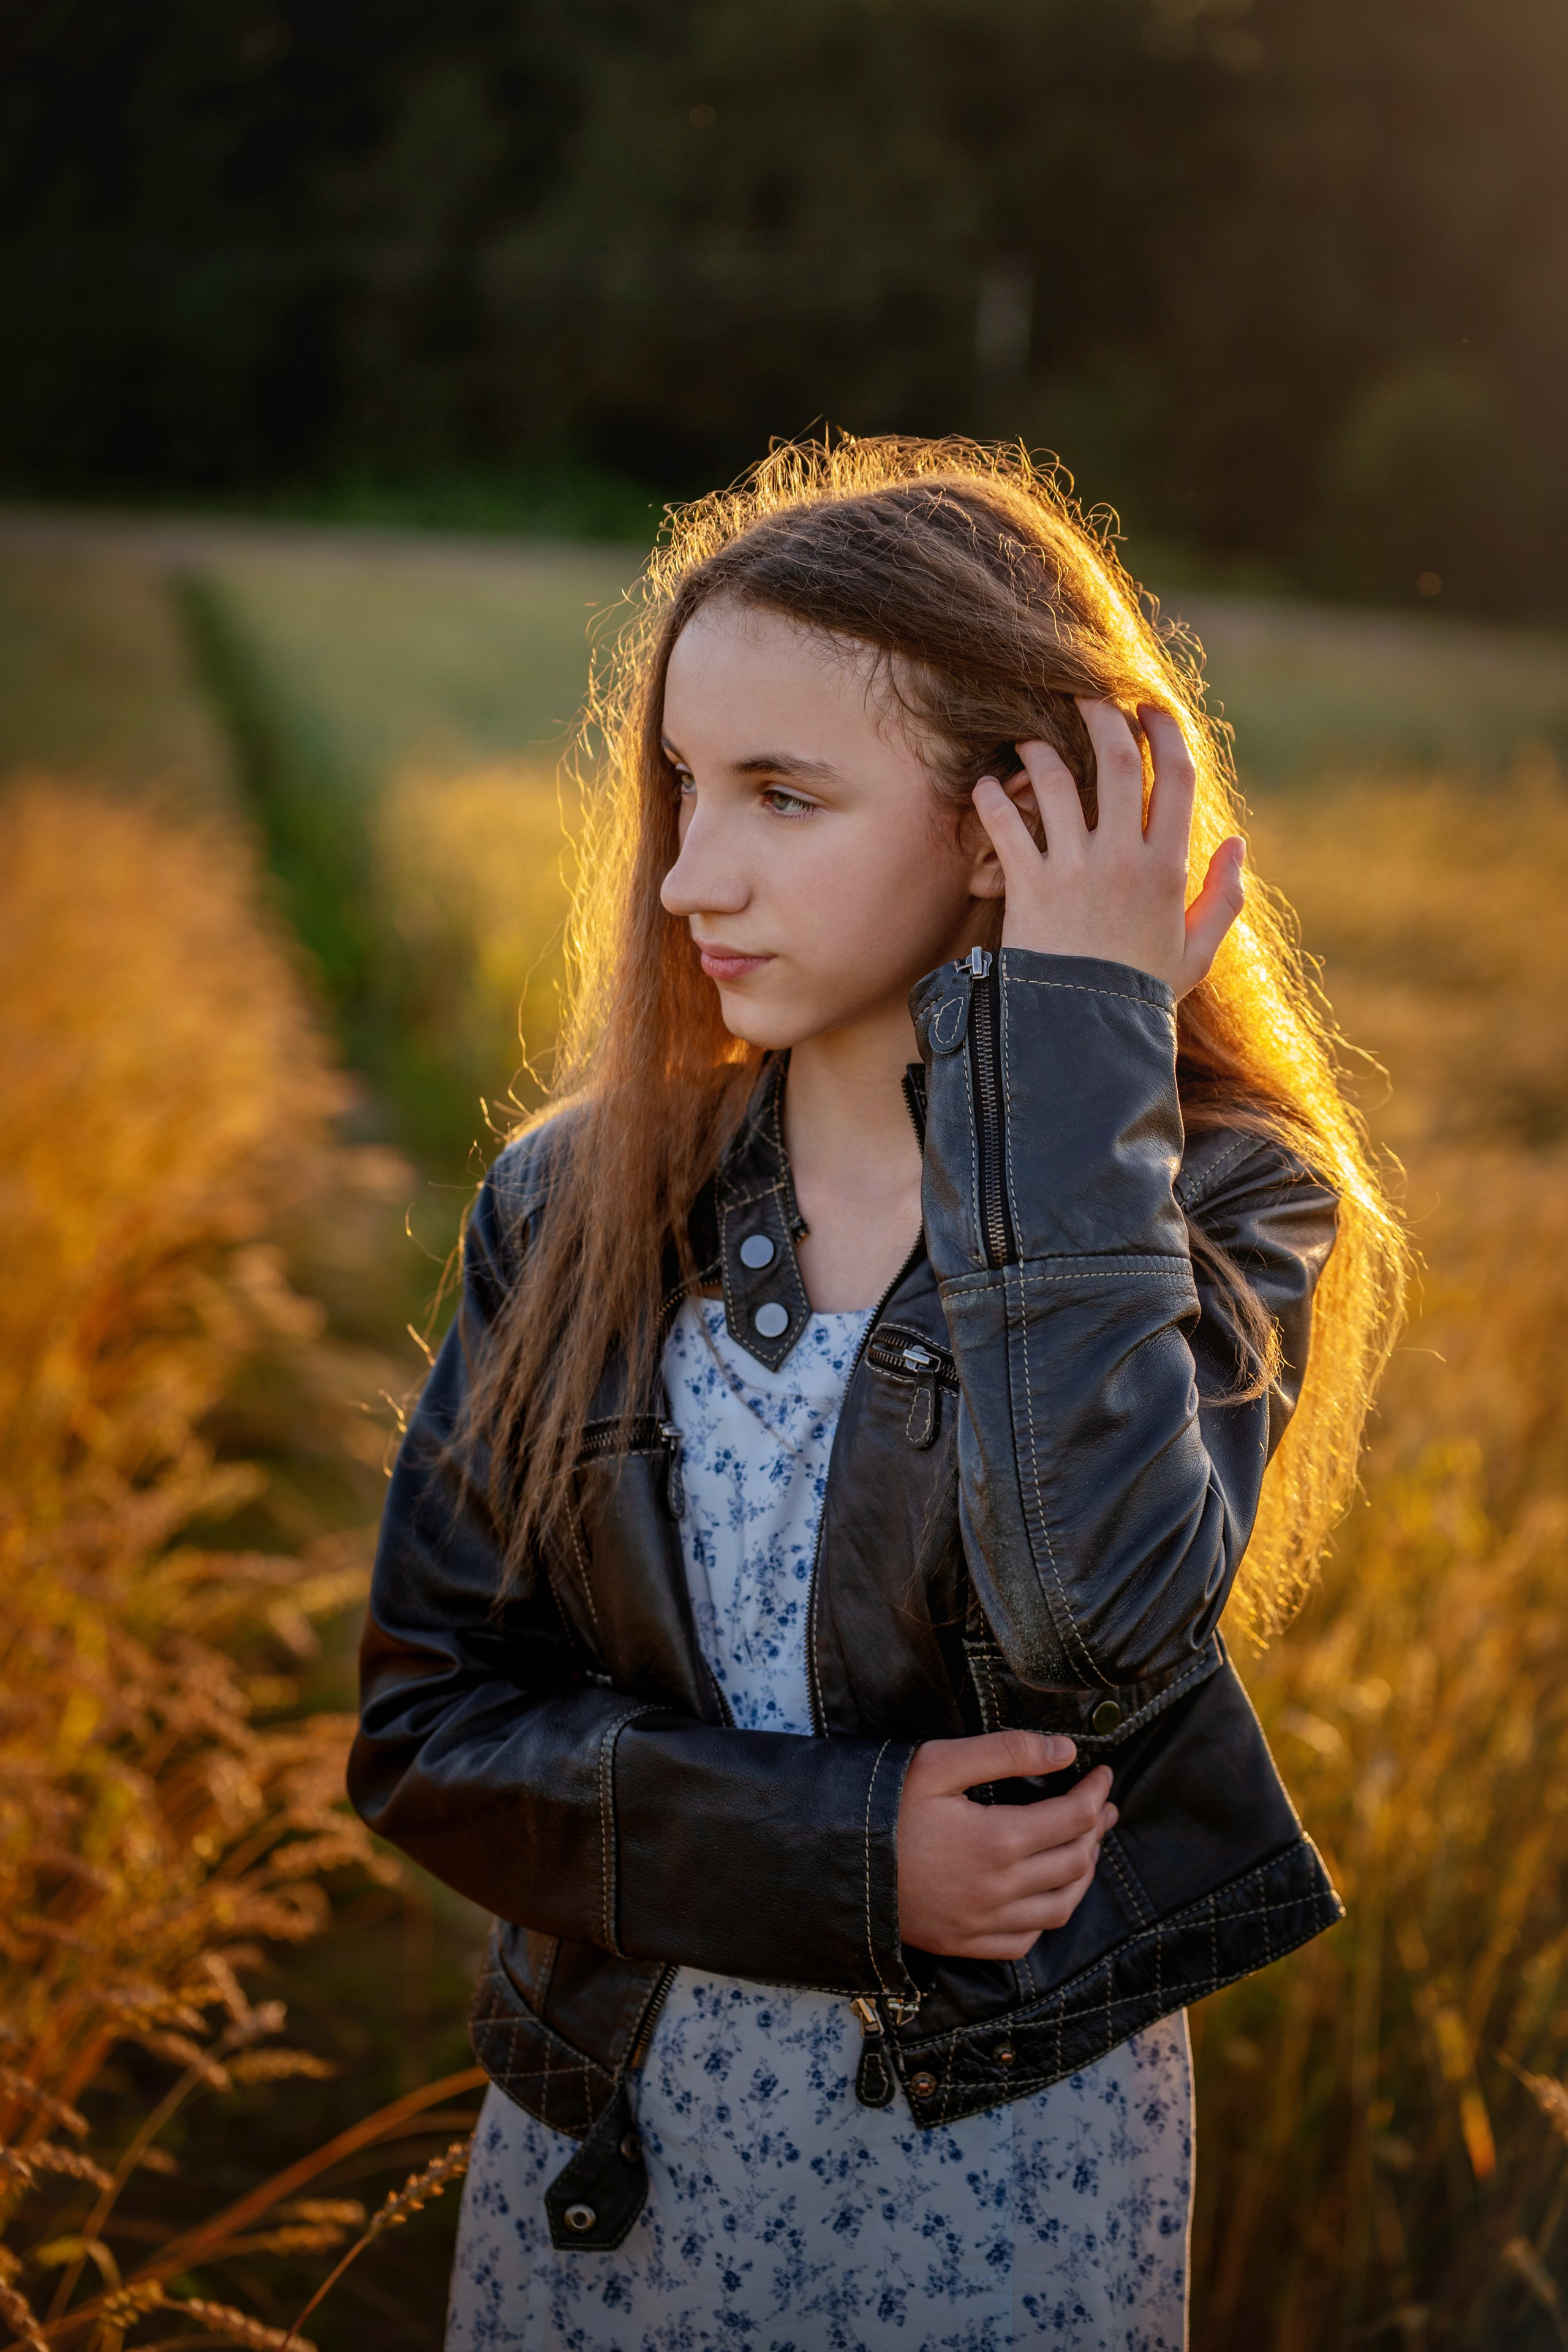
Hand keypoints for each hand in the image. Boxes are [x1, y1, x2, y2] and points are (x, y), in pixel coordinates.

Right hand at [896, 1728, 1115, 1960]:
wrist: (834, 1862)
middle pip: (1074, 1862)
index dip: (1094, 1793)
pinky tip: (1047, 1895)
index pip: (1072, 1817)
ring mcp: (982, 1923)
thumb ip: (1006, 1752)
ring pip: (1060, 1907)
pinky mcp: (963, 1943)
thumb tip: (1066, 1751)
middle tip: (1102, 1806)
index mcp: (997, 1841)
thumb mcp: (939, 1763)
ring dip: (1082, 1875)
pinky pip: (1024, 1941)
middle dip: (1095, 1829)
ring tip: (1087, 1847)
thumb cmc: (883, 1805)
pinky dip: (1047, 1917)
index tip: (1102, 1773)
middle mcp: (999, 1890)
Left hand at [971, 699, 1244, 997]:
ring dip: (1039, 751)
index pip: (1177, 777)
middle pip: (1120, 761)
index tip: (1149, 706)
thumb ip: (1223, 896)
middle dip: (1102, 717)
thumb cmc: (1140, 993)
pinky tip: (984, 787)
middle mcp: (1124, 858)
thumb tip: (1236, 843)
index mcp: (1169, 867)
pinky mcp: (1031, 887)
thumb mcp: (1196, 951)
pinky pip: (1007, 826)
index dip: (1166, 731)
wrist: (1086, 1033)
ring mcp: (1076, 869)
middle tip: (1084, 697)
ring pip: (1058, 782)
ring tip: (1027, 739)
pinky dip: (991, 799)